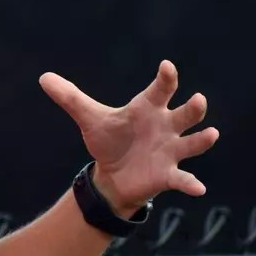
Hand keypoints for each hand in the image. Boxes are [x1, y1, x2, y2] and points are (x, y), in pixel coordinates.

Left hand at [39, 60, 219, 215]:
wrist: (112, 174)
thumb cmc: (109, 140)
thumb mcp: (89, 119)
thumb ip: (70, 99)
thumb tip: (43, 78)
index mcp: (148, 108)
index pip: (161, 89)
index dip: (166, 78)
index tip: (167, 67)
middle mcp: (165, 126)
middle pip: (186, 114)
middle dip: (194, 108)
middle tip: (198, 99)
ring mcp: (171, 150)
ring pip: (193, 142)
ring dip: (203, 139)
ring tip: (212, 134)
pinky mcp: (168, 174)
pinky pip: (183, 179)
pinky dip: (191, 183)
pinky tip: (198, 188)